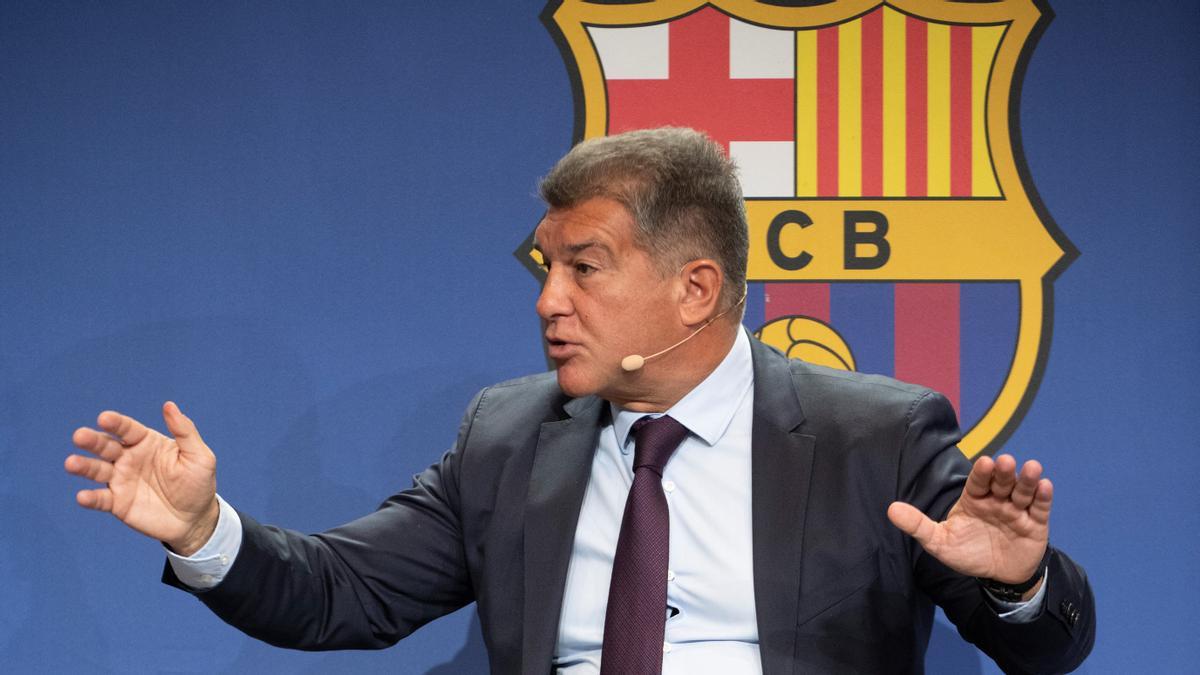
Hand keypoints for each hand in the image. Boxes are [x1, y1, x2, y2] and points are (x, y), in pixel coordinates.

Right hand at [65, 402, 218, 555]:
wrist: (195, 519)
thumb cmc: (198, 483)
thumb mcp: (199, 456)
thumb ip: (184, 431)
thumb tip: (169, 405)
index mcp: (146, 442)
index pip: (127, 429)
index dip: (115, 423)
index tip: (103, 418)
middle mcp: (128, 458)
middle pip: (106, 446)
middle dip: (92, 440)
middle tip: (79, 436)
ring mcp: (121, 480)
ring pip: (97, 470)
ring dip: (83, 466)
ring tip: (71, 463)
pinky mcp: (117, 503)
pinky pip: (100, 499)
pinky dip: (90, 498)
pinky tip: (82, 496)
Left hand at [887, 454, 1050, 587]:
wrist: (997, 577)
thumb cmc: (967, 553)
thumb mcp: (939, 542)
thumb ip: (917, 525)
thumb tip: (890, 510)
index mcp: (973, 499)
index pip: (977, 482)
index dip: (981, 473)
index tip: (984, 462)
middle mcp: (996, 500)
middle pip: (1001, 482)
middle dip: (1004, 472)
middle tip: (1006, 462)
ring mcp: (1016, 510)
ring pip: (1022, 491)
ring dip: (1027, 479)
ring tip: (1032, 468)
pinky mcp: (1035, 523)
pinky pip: (1040, 508)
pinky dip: (1043, 497)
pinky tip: (1044, 485)